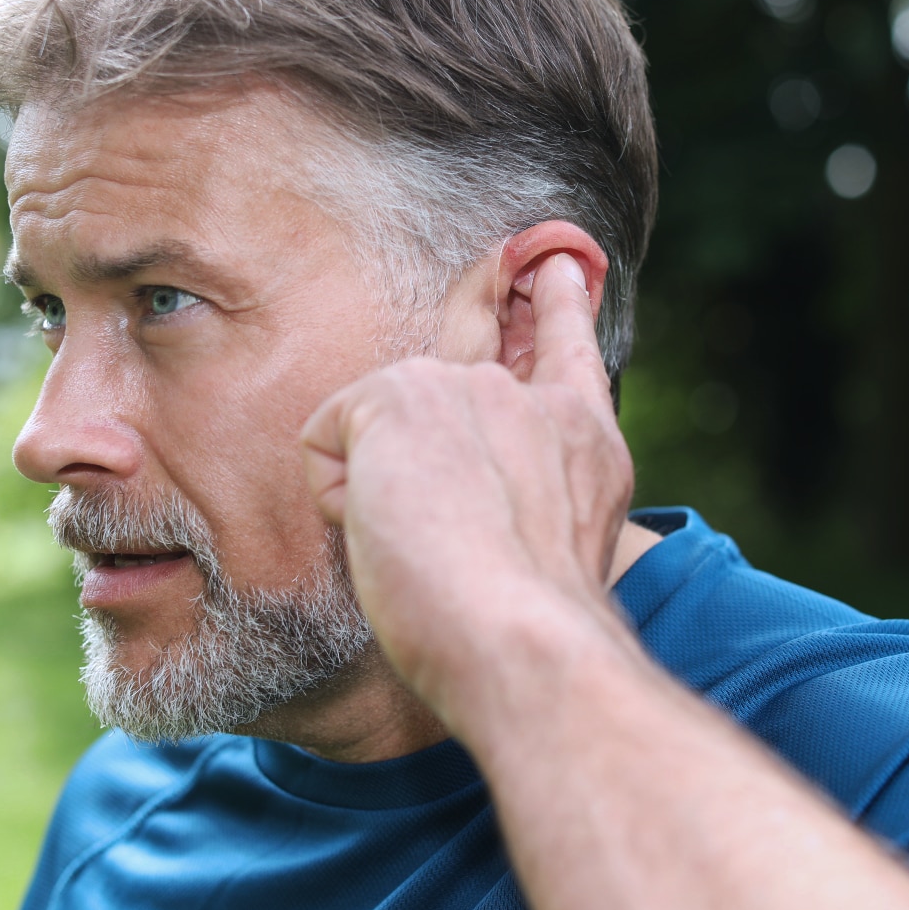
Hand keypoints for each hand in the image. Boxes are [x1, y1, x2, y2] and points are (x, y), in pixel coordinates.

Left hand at [299, 252, 634, 728]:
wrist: (524, 641)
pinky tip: (382, 529)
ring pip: (376, 428)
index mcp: (581, 436)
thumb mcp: (567, 548)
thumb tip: (461, 491)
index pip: (567, 347)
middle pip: (456, 357)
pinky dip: (336, 493)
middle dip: (444, 362)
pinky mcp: (400, 394)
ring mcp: (466, 386)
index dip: (558, 303)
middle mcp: (527, 397)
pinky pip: (327, 439)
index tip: (557, 268)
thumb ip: (532, 496)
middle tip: (458, 393)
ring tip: (420, 546)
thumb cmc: (536, 631)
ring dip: (376, 487)